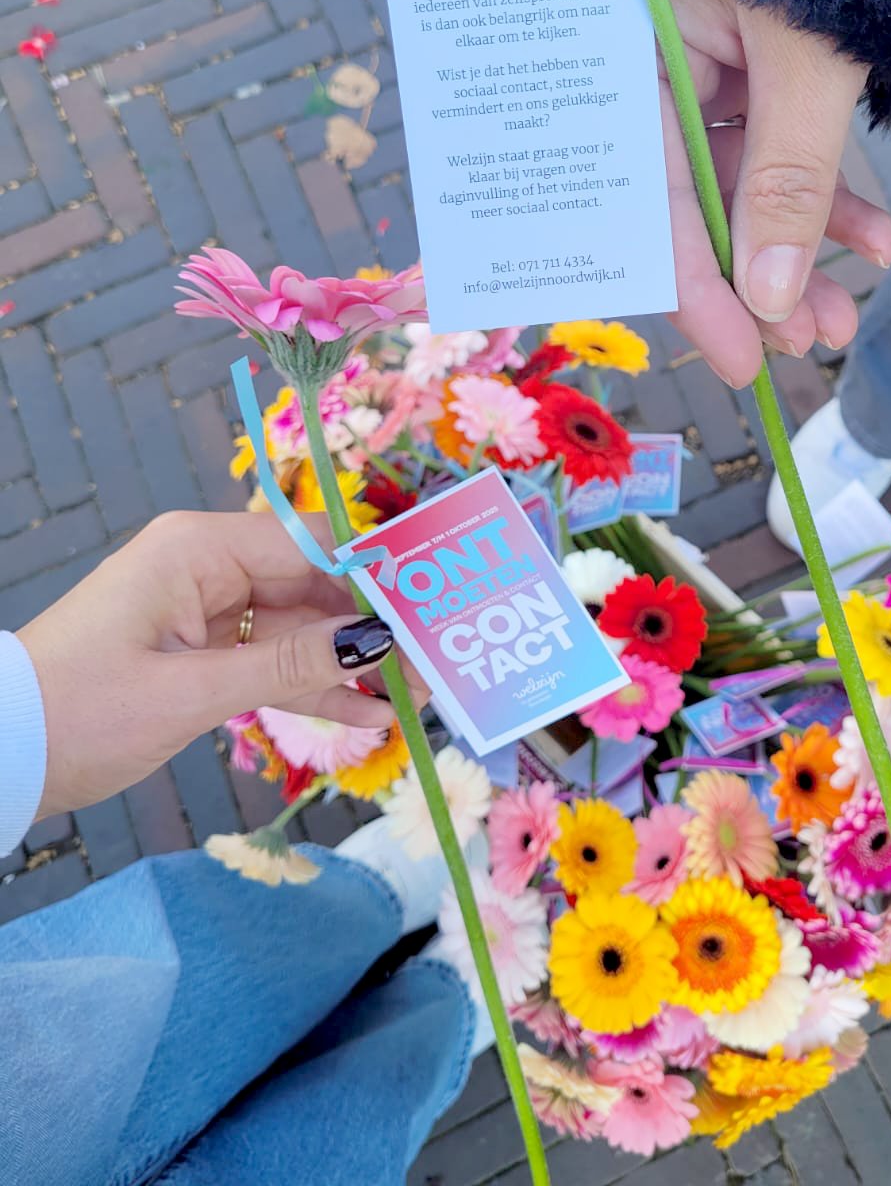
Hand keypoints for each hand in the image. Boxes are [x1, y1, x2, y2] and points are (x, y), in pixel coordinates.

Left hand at [19, 511, 427, 818]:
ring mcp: (204, 611)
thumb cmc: (79, 711)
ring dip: (349, 666)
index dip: (373, 581)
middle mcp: (206, 568)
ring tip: (412, 698)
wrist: (2, 755)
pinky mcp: (199, 653)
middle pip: (312, 588)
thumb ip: (289, 664)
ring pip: (298, 630)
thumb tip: (375, 641)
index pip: (309, 548)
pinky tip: (364, 713)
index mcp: (198, 549)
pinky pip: (270, 661)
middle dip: (372, 630)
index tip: (429, 612)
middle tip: (433, 667)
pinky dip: (310, 686)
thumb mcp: (191, 692)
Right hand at [658, 0, 890, 386]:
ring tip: (845, 306)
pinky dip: (821, 190)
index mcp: (625, 54)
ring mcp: (697, 61)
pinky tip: (870, 239)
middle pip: (689, 202)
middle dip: (757, 278)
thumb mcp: (808, 56)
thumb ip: (789, 179)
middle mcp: (647, 65)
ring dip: (796, 245)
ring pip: (739, 181)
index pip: (649, 201)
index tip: (740, 364)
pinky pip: (775, 141)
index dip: (695, 291)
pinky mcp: (745, 57)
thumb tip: (770, 302)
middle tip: (805, 341)